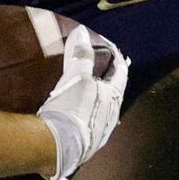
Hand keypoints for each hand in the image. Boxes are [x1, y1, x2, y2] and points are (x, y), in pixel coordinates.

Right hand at [37, 23, 127, 179]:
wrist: (56, 147)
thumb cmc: (72, 109)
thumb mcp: (76, 78)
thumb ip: (81, 56)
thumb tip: (83, 32)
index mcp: (114, 99)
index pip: (121, 74)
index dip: (118, 60)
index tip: (114, 51)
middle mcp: (112, 117)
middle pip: (113, 94)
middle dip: (107, 81)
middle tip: (100, 70)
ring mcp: (100, 134)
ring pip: (102, 111)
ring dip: (96, 100)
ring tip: (87, 91)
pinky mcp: (85, 145)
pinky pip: (89, 124)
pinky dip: (85, 114)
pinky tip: (75, 115)